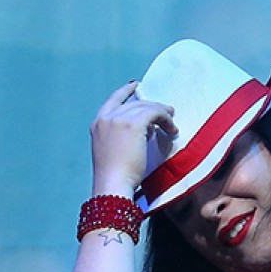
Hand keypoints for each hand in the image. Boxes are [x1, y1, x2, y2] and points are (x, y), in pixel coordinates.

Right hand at [89, 81, 176, 195]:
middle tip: (166, 112)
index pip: (114, 100)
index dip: (126, 91)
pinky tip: (172, 128)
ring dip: (161, 113)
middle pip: (133, 103)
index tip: (136, 86)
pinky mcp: (133, 123)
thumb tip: (147, 129)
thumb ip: (124, 137)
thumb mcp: (113, 151)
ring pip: (145, 106)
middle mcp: (107, 117)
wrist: (112, 184)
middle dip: (151, 106)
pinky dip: (165, 118)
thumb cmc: (115, 177)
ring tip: (172, 123)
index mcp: (98, 123)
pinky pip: (154, 112)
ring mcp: (119, 118)